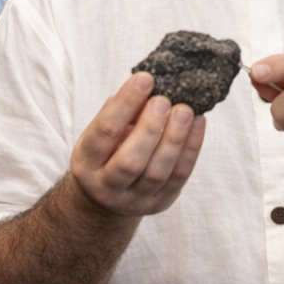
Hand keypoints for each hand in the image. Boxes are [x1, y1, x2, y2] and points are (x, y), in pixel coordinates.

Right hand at [69, 71, 206, 218]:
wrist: (106, 197)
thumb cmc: (106, 152)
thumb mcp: (101, 132)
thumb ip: (121, 112)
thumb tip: (148, 85)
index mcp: (86, 163)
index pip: (105, 131)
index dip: (125, 104)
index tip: (144, 79)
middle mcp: (106, 186)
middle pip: (131, 161)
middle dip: (150, 128)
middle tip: (163, 100)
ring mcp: (134, 200)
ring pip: (158, 172)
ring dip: (174, 138)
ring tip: (185, 111)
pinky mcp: (159, 204)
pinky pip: (178, 177)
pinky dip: (191, 149)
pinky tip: (198, 125)